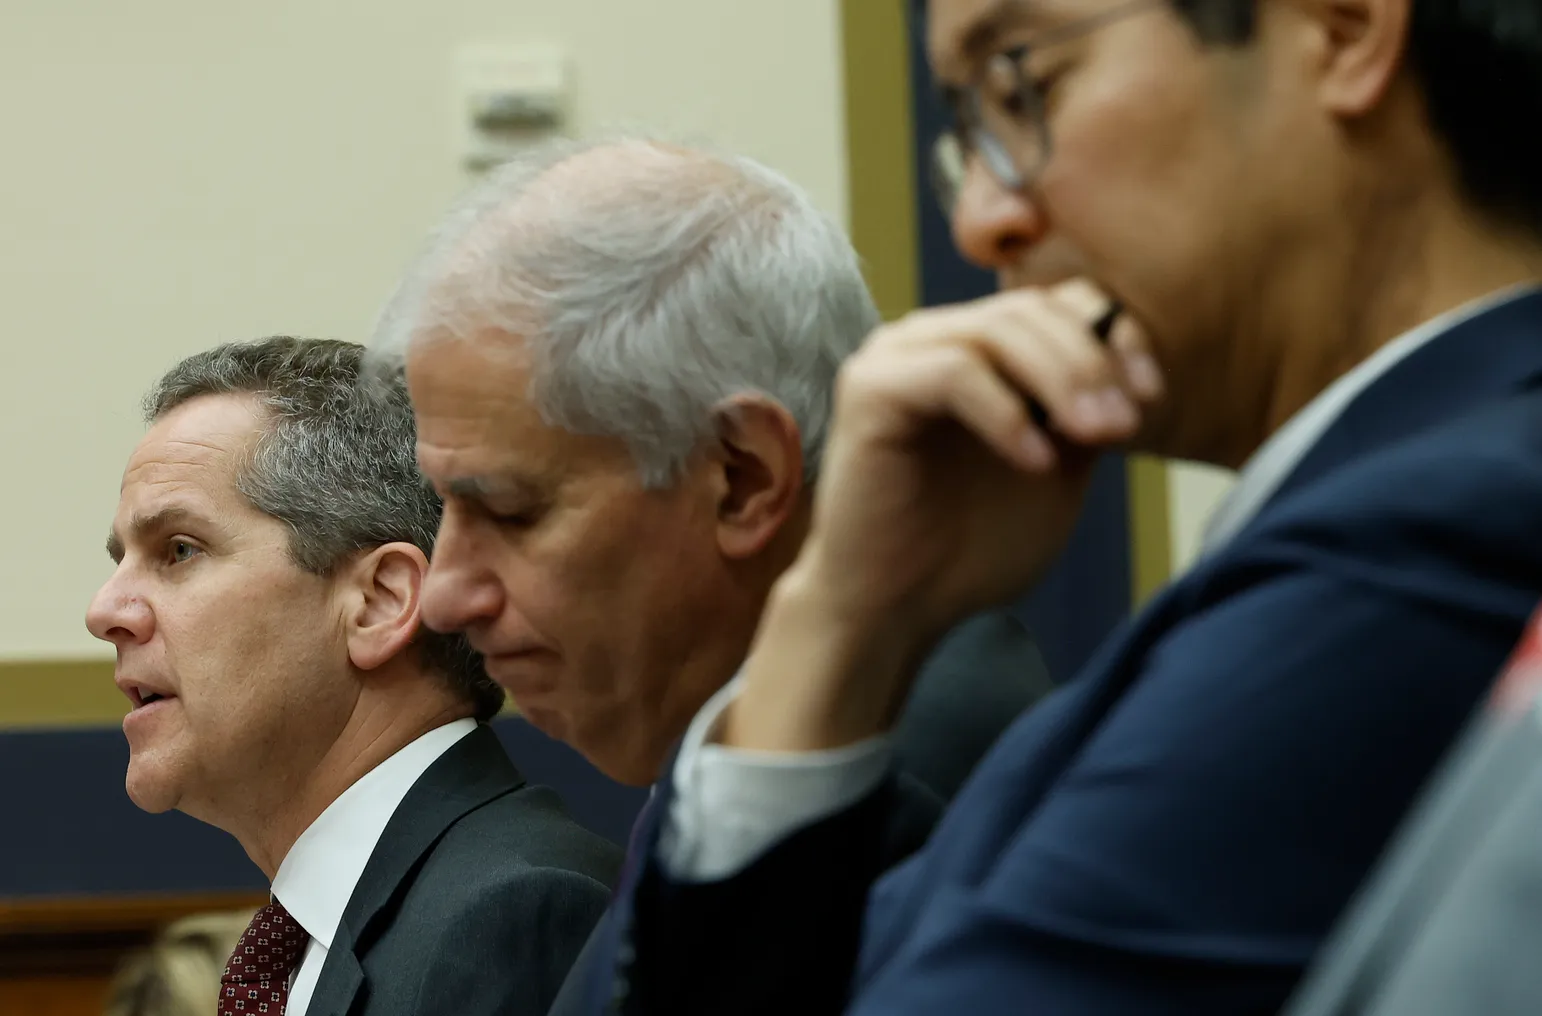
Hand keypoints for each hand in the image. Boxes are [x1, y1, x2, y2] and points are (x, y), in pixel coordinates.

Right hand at [724, 281, 1163, 750]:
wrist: (895, 610)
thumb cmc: (967, 550)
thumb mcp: (1055, 472)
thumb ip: (1084, 415)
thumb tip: (1132, 374)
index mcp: (976, 349)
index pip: (1056, 303)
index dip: (1113, 336)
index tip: (1151, 399)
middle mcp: (932, 338)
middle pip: (1030, 310)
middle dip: (1091, 364)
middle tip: (1122, 426)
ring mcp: (896, 357)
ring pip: (996, 332)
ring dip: (1060, 380)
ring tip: (1093, 437)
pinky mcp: (871, 388)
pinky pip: (954, 373)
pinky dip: (1007, 413)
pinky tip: (1036, 463)